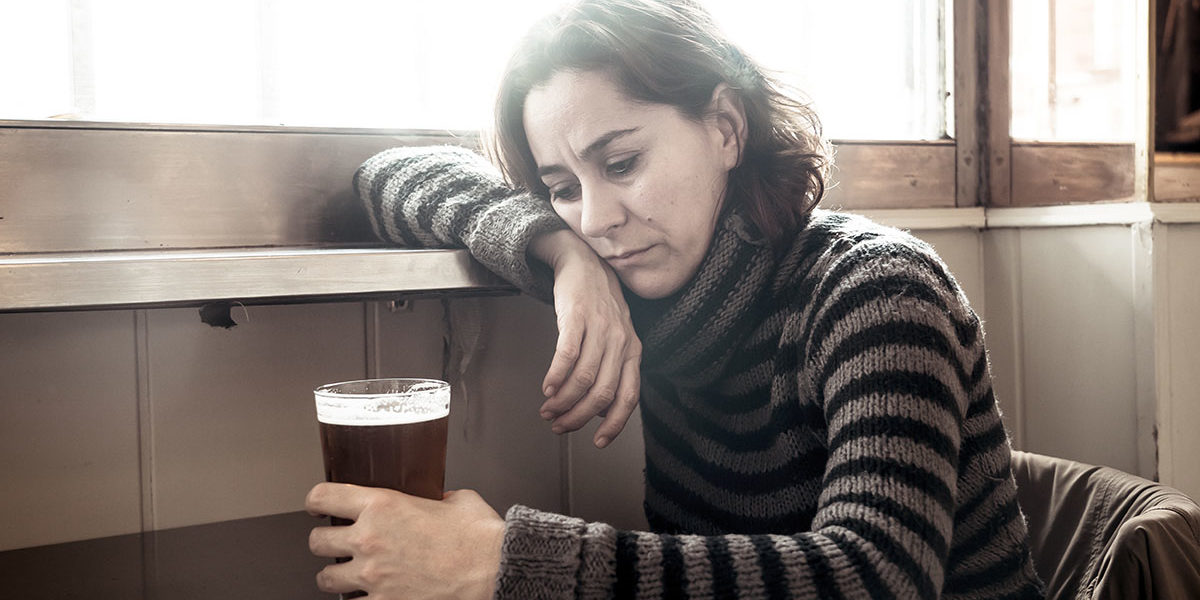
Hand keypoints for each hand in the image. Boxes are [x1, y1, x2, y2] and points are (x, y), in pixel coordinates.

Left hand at [306, 483, 503, 599]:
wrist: (494, 569)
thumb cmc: (479, 536)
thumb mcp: (456, 499)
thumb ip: (436, 497)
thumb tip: (435, 500)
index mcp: (383, 505)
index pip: (324, 497)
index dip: (315, 500)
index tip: (317, 505)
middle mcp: (370, 539)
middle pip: (317, 541)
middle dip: (323, 542)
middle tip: (334, 543)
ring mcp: (374, 575)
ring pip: (326, 578)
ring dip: (335, 575)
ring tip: (346, 574)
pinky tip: (368, 595)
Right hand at [530, 230, 641, 447]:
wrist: (584, 263)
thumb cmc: (599, 305)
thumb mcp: (616, 339)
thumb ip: (613, 372)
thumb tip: (601, 411)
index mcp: (632, 351)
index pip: (628, 397)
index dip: (613, 424)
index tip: (598, 442)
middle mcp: (620, 342)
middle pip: (601, 392)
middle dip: (578, 416)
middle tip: (559, 425)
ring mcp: (599, 328)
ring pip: (583, 378)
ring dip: (563, 401)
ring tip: (548, 410)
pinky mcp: (577, 316)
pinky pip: (567, 354)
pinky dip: (556, 376)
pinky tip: (546, 388)